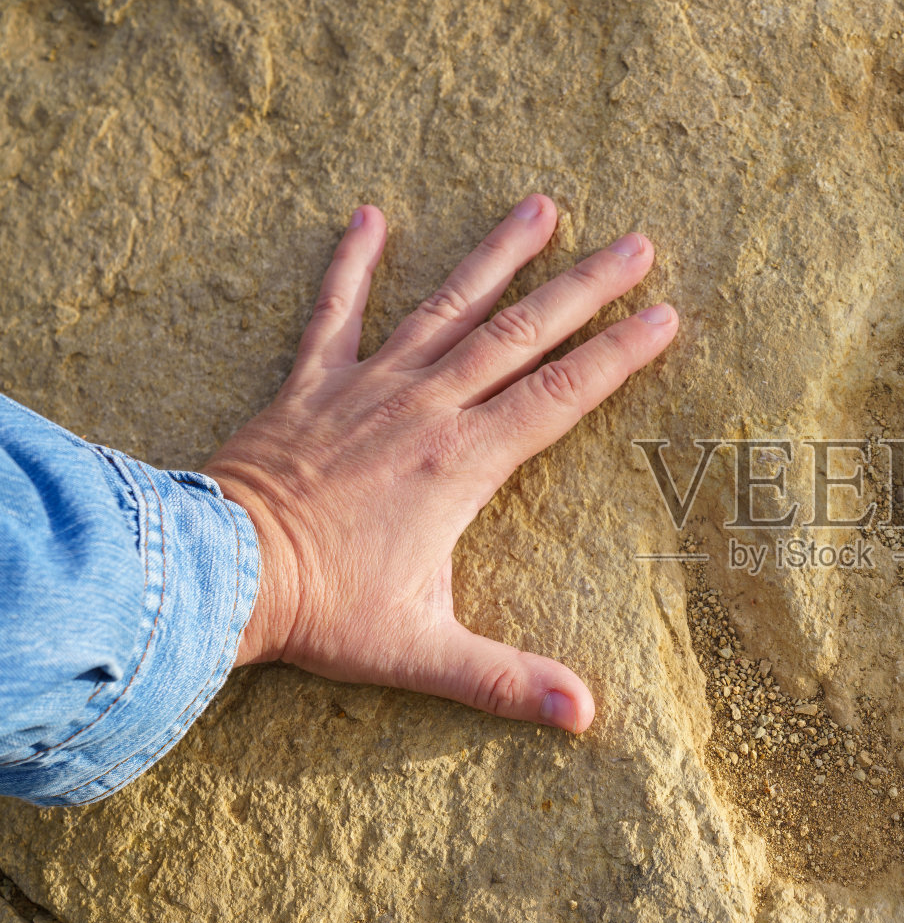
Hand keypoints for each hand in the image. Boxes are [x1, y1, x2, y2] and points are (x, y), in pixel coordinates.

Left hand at [203, 195, 675, 732]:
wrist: (219, 572)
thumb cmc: (323, 611)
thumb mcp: (424, 651)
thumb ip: (508, 681)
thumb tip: (587, 718)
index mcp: (465, 463)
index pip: (562, 397)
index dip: (620, 356)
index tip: (666, 316)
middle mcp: (428, 409)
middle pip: (522, 334)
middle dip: (585, 287)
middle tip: (637, 242)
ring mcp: (368, 386)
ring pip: (447, 306)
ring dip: (497, 255)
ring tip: (541, 204)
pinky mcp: (311, 383)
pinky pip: (335, 310)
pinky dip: (352, 263)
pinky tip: (370, 215)